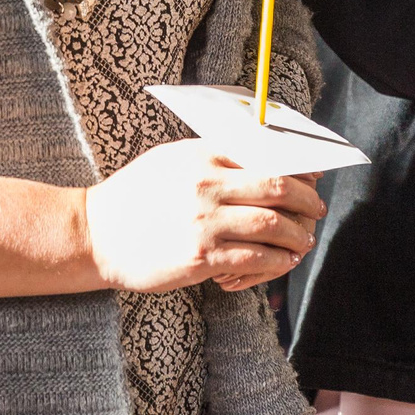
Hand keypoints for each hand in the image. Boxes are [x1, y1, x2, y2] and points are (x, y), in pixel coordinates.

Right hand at [83, 140, 322, 293]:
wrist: (96, 235)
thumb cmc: (135, 195)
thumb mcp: (171, 159)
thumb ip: (212, 154)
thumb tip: (260, 153)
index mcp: (202, 154)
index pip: (265, 154)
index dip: (298, 166)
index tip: (313, 175)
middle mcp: (206, 184)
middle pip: (277, 187)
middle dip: (307, 200)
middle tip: (317, 209)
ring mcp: (204, 222)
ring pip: (271, 225)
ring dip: (297, 234)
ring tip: (304, 239)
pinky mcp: (201, 258)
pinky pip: (254, 258)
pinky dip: (276, 260)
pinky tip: (283, 260)